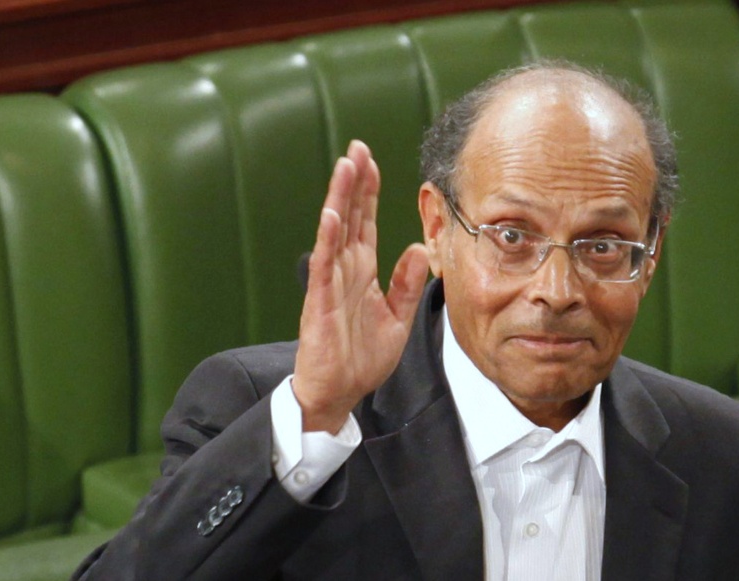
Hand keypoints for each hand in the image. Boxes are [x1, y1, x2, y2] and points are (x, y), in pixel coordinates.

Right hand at [293, 140, 428, 432]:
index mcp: (363, 272)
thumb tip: (417, 249)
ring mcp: (331, 283)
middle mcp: (345, 270)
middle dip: (354, 182)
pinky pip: (324, 265)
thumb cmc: (362, 358)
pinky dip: (328, 239)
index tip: (371, 160)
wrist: (340, 393)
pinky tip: (332, 214)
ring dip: (340, 198)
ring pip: (336, 232)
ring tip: (345, 166)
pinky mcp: (321, 302)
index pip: (366, 222)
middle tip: (358, 147)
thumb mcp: (397, 318)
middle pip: (350, 216)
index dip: (369, 191)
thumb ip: (406, 284)